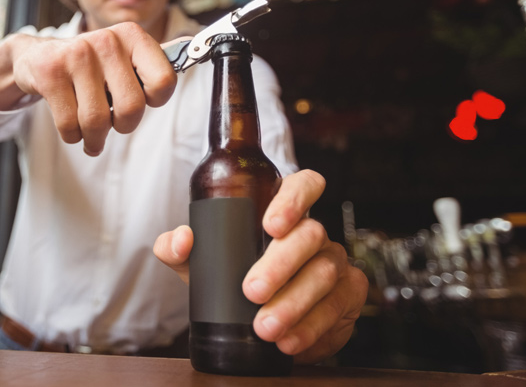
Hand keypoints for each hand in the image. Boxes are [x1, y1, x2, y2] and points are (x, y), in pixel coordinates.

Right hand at [0, 22, 179, 155]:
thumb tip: (196, 47)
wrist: (36, 56)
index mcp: (133, 36)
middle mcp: (108, 40)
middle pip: (132, 109)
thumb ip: (155, 60)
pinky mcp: (50, 72)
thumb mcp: (123, 56)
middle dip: (122, 126)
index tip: (142, 101)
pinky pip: (70, 125)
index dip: (154, 101)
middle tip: (113, 123)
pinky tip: (72, 127)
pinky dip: (72, 136)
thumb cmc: (89, 66)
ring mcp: (77, 54)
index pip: (165, 82)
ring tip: (91, 134)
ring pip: (98, 121)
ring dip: (94, 138)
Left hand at [153, 169, 368, 363]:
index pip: (304, 185)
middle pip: (311, 234)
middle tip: (252, 291)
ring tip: (264, 327)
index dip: (293, 199)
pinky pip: (336, 308)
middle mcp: (313, 232)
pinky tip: (289, 341)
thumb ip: (179, 249)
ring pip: (324, 274)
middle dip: (281, 264)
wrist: (259, 325)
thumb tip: (182, 240)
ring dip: (293, 303)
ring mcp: (335, 262)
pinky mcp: (347, 295)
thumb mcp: (202, 263)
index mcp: (282, 211)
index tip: (270, 224)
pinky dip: (310, 328)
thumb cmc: (233, 278)